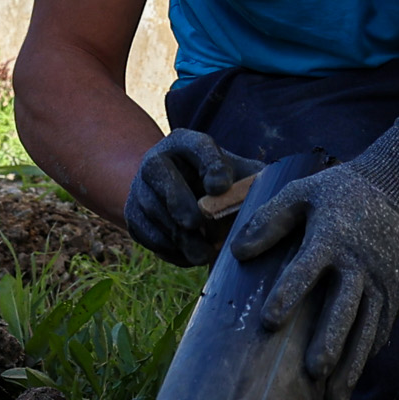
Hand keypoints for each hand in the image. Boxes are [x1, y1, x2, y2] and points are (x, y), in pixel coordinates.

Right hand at [122, 129, 262, 266]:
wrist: (190, 201)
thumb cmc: (224, 187)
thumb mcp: (241, 177)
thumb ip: (253, 182)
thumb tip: (265, 196)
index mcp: (187, 143)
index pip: (198, 146)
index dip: (209, 165)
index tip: (222, 187)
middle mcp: (157, 159)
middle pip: (160, 173)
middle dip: (178, 200)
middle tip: (195, 223)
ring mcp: (140, 187)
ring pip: (151, 208)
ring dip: (175, 233)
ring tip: (203, 252)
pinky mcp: (133, 215)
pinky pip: (144, 233)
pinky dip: (166, 248)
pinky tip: (189, 256)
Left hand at [231, 118, 398, 399]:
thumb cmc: (341, 193)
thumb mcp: (303, 193)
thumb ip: (270, 220)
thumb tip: (236, 252)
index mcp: (331, 237)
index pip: (307, 269)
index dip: (288, 293)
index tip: (268, 321)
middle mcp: (359, 263)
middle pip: (344, 307)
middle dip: (331, 341)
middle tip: (315, 372)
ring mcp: (382, 280)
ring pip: (367, 327)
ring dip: (352, 363)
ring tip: (335, 397)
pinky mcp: (397, 290)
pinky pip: (383, 326)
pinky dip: (368, 351)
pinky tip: (353, 374)